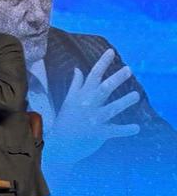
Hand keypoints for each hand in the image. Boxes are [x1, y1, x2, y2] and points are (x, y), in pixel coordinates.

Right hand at [46, 48, 140, 172]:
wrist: (60, 144)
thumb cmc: (65, 120)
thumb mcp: (68, 100)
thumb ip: (76, 85)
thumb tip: (77, 69)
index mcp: (81, 95)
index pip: (93, 75)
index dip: (102, 63)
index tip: (111, 51)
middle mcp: (87, 105)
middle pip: (103, 89)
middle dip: (116, 79)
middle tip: (129, 69)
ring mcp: (93, 119)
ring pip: (111, 108)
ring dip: (124, 102)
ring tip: (136, 95)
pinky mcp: (98, 133)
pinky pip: (114, 130)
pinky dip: (126, 130)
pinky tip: (136, 128)